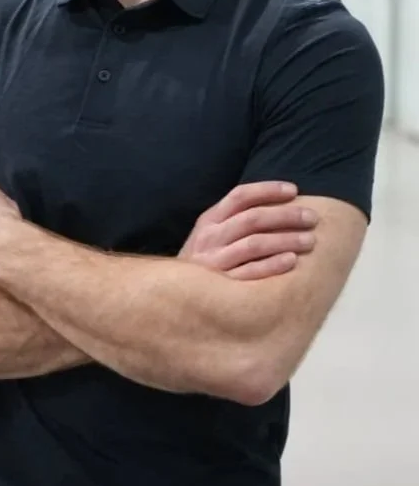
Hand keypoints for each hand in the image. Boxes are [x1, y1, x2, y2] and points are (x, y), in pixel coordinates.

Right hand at [182, 181, 317, 280]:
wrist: (175, 295)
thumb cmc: (205, 261)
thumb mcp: (210, 234)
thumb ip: (232, 219)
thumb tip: (276, 202)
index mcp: (208, 220)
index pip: (240, 196)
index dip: (268, 190)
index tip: (294, 190)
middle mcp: (209, 238)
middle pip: (252, 219)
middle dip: (286, 215)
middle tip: (312, 218)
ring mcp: (214, 261)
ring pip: (255, 244)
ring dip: (286, 239)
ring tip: (310, 240)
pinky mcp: (221, 285)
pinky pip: (251, 273)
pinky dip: (272, 265)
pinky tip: (292, 260)